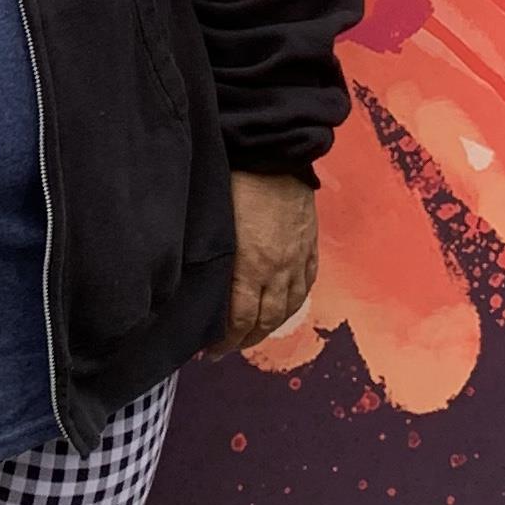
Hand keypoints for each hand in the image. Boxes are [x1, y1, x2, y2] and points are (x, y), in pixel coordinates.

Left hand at [212, 168, 317, 355]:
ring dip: (270, 327)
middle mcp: (277, 269)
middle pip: (265, 320)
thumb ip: (210, 256)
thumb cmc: (235, 180)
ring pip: (288, 308)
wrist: (274, 152)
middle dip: (245, 341)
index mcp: (249, 265)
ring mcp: (297, 259)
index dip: (226, 342)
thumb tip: (194, 282)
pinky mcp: (309, 246)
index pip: (240, 320)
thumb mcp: (213, 223)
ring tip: (253, 336)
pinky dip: (294, 303)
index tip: (211, 352)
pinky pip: (306, 286)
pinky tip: (283, 309)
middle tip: (227, 349)